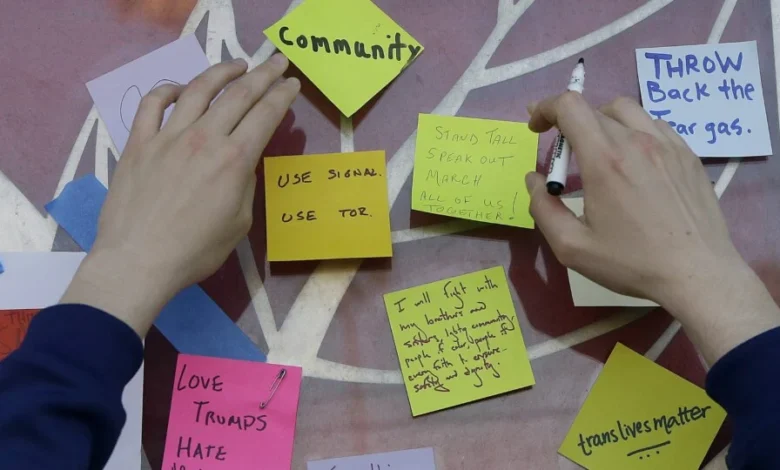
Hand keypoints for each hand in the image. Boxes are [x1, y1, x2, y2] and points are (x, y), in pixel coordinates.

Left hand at [62, 54, 299, 335]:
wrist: (139, 260)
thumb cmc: (196, 251)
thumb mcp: (239, 222)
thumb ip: (244, 185)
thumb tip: (241, 164)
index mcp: (234, 159)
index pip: (265, 114)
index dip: (282, 95)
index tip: (292, 84)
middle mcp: (204, 138)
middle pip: (239, 94)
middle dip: (263, 74)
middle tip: (277, 62)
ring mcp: (168, 136)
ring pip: (198, 89)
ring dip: (222, 72)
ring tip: (237, 65)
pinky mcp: (139, 143)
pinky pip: (153, 105)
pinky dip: (169, 90)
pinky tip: (181, 88)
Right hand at [525, 93, 779, 362]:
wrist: (697, 273)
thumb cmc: (631, 262)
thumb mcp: (572, 247)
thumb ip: (544, 209)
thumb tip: (534, 180)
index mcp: (604, 160)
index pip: (569, 106)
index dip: (546, 108)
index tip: (537, 127)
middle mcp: (636, 141)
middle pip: (594, 108)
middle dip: (569, 123)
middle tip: (564, 156)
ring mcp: (667, 144)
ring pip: (626, 110)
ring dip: (602, 121)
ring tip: (599, 151)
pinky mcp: (687, 154)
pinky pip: (654, 125)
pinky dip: (633, 131)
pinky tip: (633, 160)